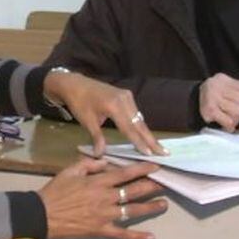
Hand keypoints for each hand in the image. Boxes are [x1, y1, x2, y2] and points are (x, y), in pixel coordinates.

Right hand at [38, 158, 167, 238]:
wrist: (42, 215)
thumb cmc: (55, 192)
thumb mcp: (70, 171)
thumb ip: (90, 164)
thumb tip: (105, 161)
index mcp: (98, 182)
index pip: (125, 173)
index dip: (142, 169)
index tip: (155, 166)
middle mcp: (105, 197)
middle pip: (133, 191)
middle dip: (151, 186)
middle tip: (165, 184)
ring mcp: (105, 215)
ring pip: (133, 211)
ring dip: (150, 207)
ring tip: (163, 204)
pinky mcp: (102, 230)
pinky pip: (122, 235)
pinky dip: (137, 237)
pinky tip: (151, 237)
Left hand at [43, 70, 166, 156]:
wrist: (74, 83)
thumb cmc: (78, 102)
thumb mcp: (86, 121)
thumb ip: (97, 137)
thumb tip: (101, 154)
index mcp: (114, 105)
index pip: (129, 128)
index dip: (139, 142)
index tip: (150, 154)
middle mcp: (124, 99)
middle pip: (139, 123)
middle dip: (151, 139)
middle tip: (164, 153)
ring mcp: (126, 96)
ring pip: (139, 118)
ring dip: (147, 133)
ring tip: (158, 147)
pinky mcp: (125, 95)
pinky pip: (135, 113)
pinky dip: (140, 125)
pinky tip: (146, 135)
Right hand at [198, 73, 238, 131]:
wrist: (190, 103)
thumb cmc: (213, 98)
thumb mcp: (227, 91)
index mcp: (223, 79)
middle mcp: (217, 85)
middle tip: (233, 115)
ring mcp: (212, 97)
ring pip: (237, 112)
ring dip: (235, 120)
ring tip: (228, 119)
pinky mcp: (208, 109)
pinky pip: (228, 120)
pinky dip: (229, 125)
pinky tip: (226, 126)